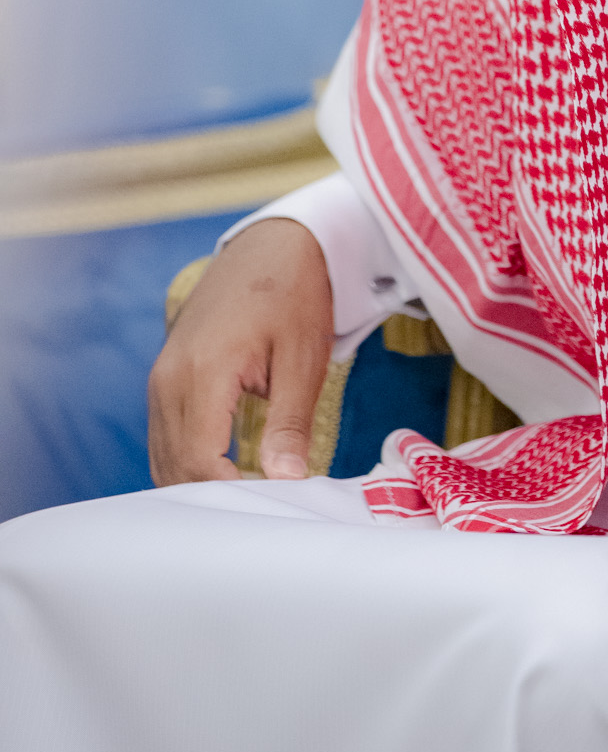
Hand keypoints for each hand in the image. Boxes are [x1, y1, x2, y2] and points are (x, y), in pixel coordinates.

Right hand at [147, 219, 333, 485]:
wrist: (275, 242)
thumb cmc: (294, 294)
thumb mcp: (302, 359)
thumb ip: (288, 424)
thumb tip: (286, 482)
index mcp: (202, 373)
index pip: (197, 463)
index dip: (230, 496)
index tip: (271, 506)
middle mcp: (168, 379)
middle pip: (173, 468)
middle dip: (213, 498)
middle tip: (263, 510)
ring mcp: (161, 378)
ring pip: (163, 456)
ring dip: (198, 481)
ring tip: (249, 495)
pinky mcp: (165, 377)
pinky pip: (166, 435)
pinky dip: (189, 459)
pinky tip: (227, 470)